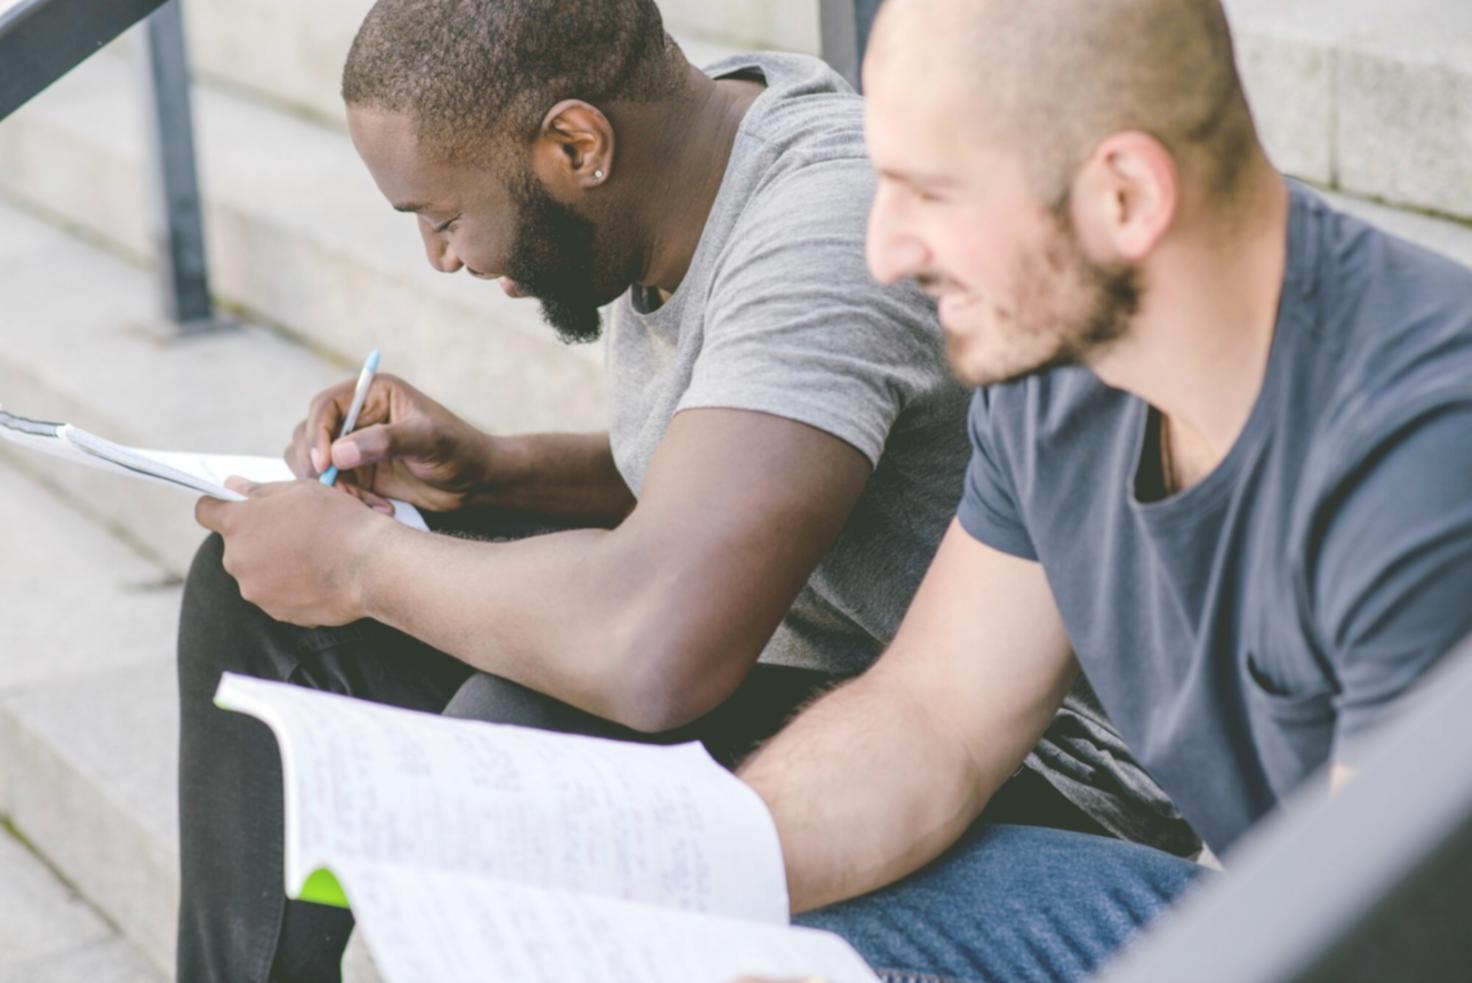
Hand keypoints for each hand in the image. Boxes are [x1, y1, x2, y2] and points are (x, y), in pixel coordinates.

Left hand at [195, 477, 392, 626]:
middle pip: (235, 545)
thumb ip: (259, 491)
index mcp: (238, 524)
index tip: (232, 507)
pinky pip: (275, 595)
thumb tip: (233, 486)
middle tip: (295, 531)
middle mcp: (237, 559)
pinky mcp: (276, 612)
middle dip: (257, 538)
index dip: (217, 506)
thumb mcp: (300, 491)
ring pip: (256, 572)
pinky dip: (290, 587)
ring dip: (274, 564)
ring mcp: (255, 590)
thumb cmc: (337, 521)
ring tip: (312, 557)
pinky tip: (318, 577)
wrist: (369, 566)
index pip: (205, 512)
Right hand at [285, 373, 493, 511]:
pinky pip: (332, 487)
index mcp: (372, 394)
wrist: (475, 482)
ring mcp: (354, 445)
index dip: (317, 433)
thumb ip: (384, 441)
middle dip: (317, 464)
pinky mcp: (357, 473)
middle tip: (338, 489)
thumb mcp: (427, 440)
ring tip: (369, 501)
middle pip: (309, 434)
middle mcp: (357, 416)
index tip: (324, 463)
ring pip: (314, 463)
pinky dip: (348, 500)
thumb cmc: (459, 450)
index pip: (325, 406)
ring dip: (332, 486)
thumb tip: (337, 453)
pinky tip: (382, 508)